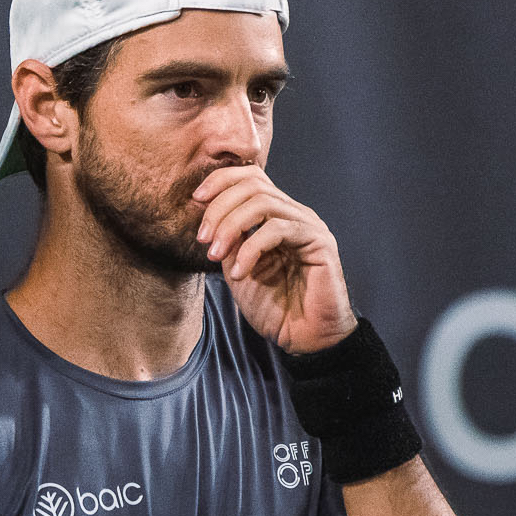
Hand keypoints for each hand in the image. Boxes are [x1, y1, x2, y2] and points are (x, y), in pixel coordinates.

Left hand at [192, 165, 354, 353]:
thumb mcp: (236, 269)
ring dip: (230, 226)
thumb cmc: (274, 307)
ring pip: (263, 203)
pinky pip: (278, 229)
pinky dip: (250, 249)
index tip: (195, 200)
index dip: (220, 180)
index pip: (250, 177)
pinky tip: (239, 272)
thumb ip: (227, 241)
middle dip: (219, 208)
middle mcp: (294, 214)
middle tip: (202, 239)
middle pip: (253, 185)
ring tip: (213, 255)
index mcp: (276, 216)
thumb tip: (207, 217)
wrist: (304, 338)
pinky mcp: (320, 242)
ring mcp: (309, 226)